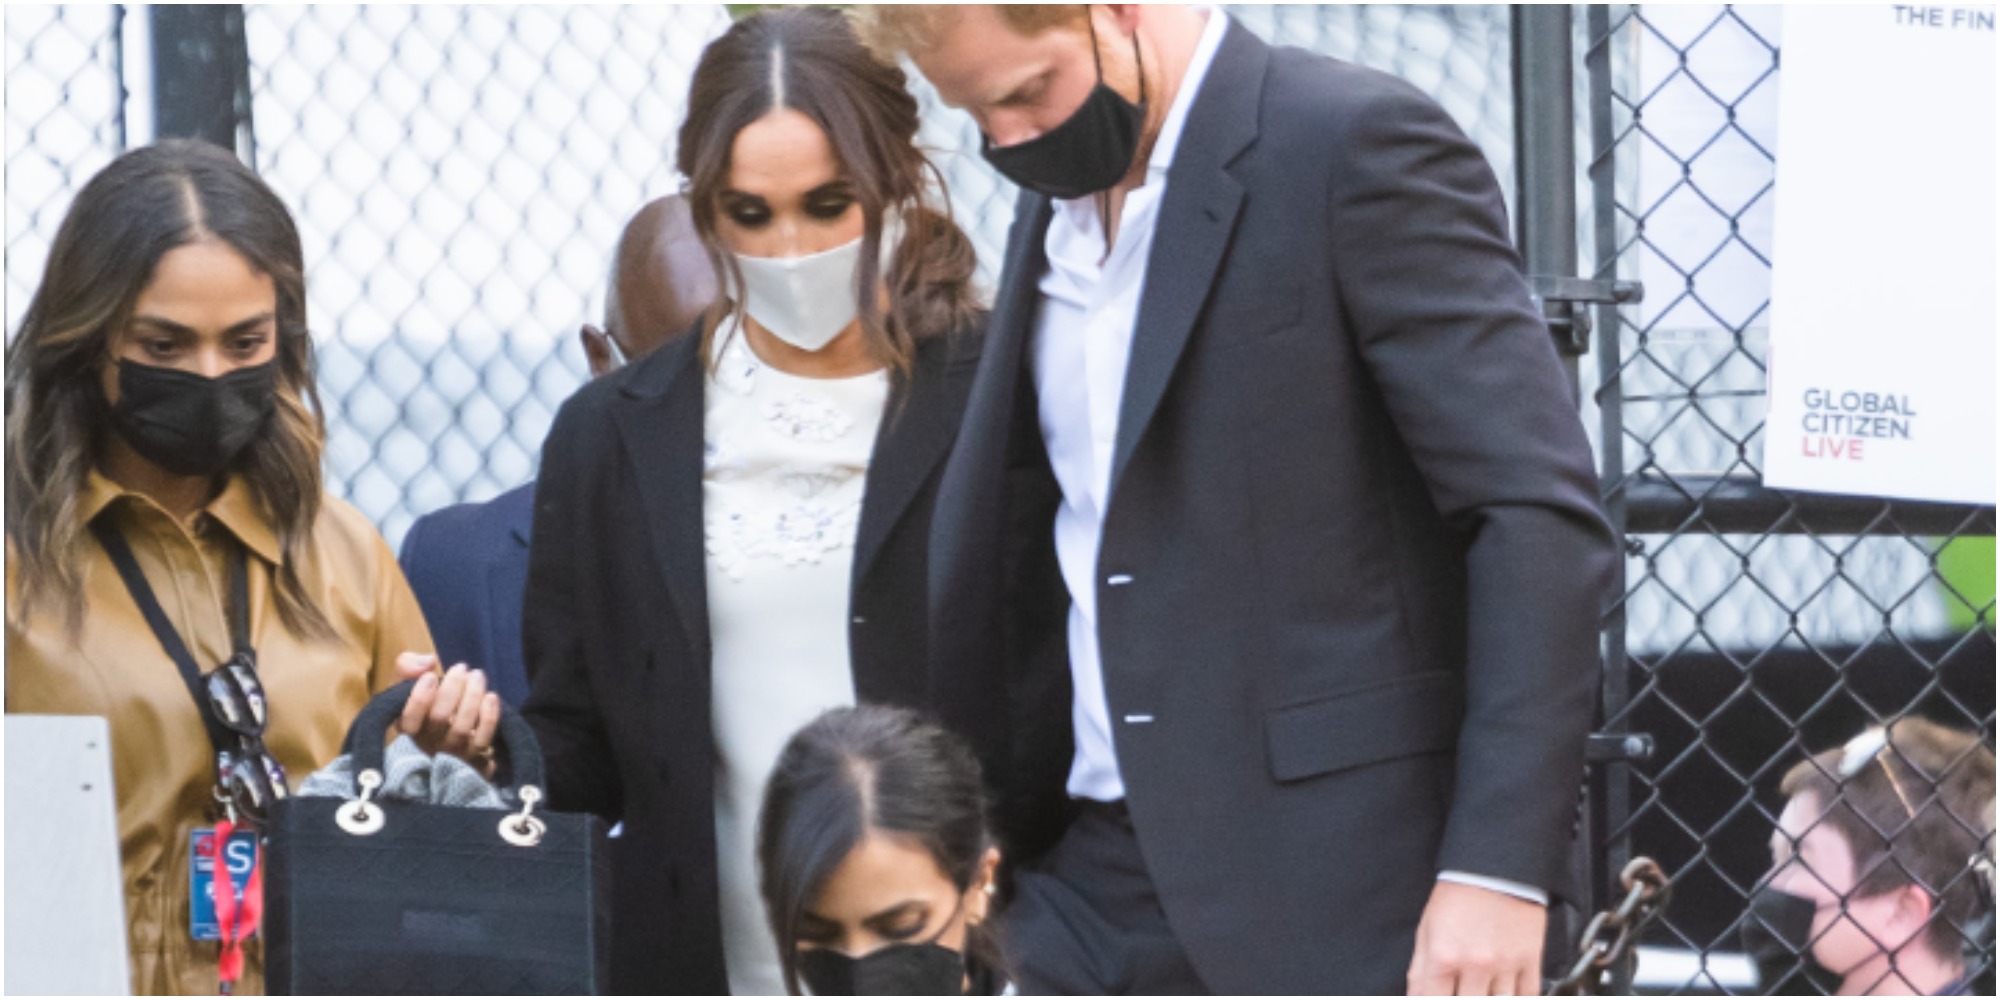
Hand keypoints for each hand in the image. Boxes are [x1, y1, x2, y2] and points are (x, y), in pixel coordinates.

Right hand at [393, 652, 500, 777]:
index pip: (408, 720)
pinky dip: (489, 717)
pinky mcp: (474, 755)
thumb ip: (407, 667)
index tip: (430, 676)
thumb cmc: (426, 701)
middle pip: (439, 717)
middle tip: (461, 668)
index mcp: (406, 728)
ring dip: (473, 696)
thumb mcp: (408, 682)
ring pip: (463, 727)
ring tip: (476, 675)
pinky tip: (490, 696)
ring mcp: (451, 751)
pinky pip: (483, 739)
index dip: (419, 698)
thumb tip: (427, 663)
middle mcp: (427, 743)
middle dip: (452, 688)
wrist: (450, 726)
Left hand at [1406, 879, 1546, 995]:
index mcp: (1444, 956)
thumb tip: (1417, 997)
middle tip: (1462, 988)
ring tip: (1482, 988)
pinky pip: (1527, 995)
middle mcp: (1476, 964)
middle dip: (1462, 998)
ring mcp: (1506, 964)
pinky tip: (1506, 991)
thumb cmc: (1458, 894)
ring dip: (1489, 998)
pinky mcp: (1531, 960)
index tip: (1438, 997)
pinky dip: (1517, 997)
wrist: (1495, 866)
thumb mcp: (1426, 929)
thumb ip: (1420, 970)